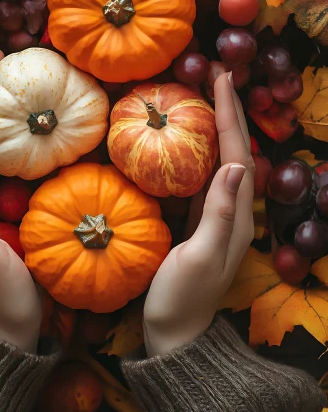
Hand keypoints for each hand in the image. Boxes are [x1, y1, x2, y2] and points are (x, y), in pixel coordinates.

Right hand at [142, 72, 254, 356]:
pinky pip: (201, 176)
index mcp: (237, 217)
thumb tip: (234, 165)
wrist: (175, 337)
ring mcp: (216, 217)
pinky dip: (198, 150)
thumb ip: (217, 212)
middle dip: (228, 111)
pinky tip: (185, 139)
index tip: (221, 79)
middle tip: (216, 74)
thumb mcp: (199, 257)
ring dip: (215, 125)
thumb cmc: (181, 299)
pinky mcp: (198, 223)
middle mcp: (232, 212)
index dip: (229, 115)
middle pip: (234, 151)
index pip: (237, 153)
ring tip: (203, 95)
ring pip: (219, 159)